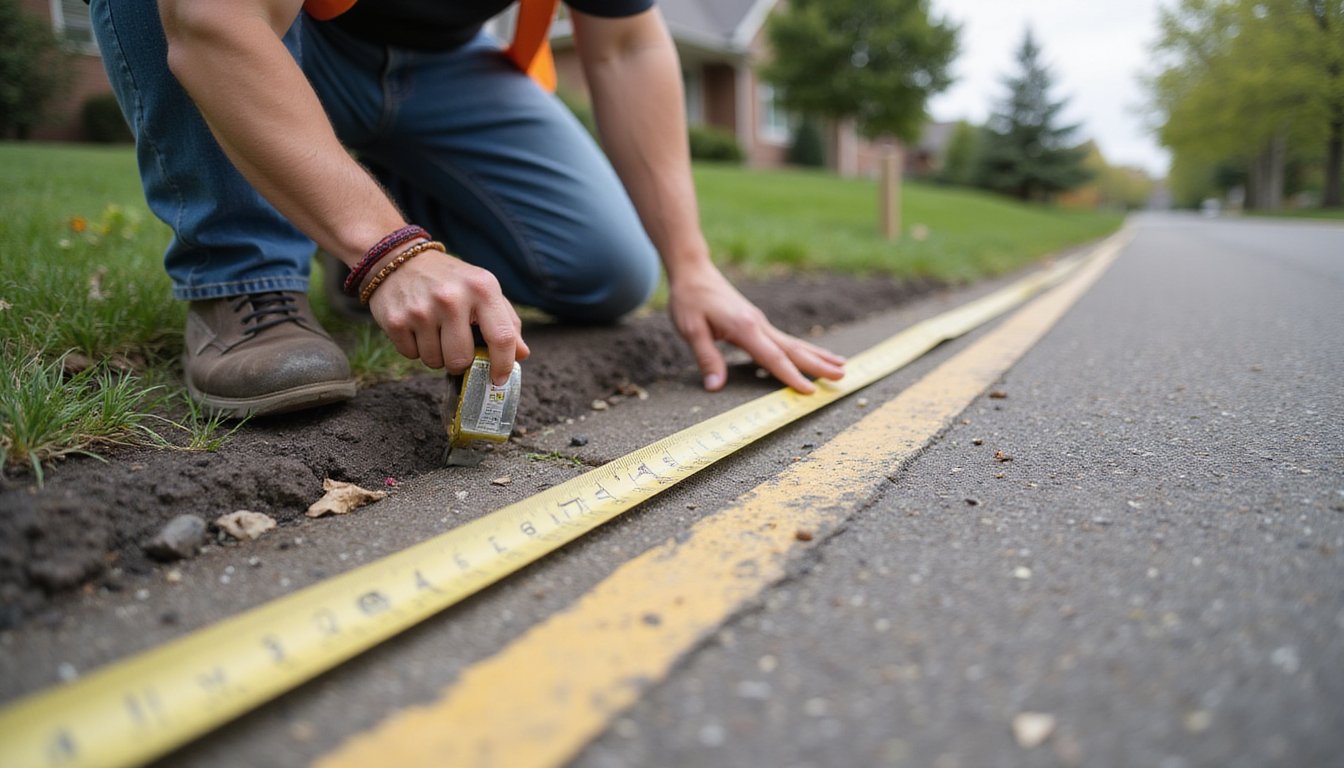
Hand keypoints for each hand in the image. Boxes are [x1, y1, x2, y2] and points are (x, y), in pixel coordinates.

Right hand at [367, 249, 528, 384]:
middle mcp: (452, 298)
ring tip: (434, 332)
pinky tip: (415, 327)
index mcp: (482, 288)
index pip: (501, 338)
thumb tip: (522, 354)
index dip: (503, 365)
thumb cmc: (451, 280)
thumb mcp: (483, 290)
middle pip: (462, 360)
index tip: (499, 379)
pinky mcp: (396, 320)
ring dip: (436, 355)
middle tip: (456, 346)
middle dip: (460, 362)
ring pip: (435, 362)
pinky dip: (415, 348)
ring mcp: (422, 310)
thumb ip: (507, 321)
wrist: (399, 259)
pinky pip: (411, 355)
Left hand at [668, 265, 844, 392]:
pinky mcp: (757, 322)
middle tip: (843, 376)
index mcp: (744, 328)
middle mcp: (758, 324)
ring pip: (794, 343)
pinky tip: (812, 355)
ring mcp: (760, 322)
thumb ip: (706, 358)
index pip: (772, 357)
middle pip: (793, 349)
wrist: (694, 270)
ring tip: (842, 365)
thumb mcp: (691, 329)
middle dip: (819, 365)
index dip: (791, 376)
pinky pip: (785, 340)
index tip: (810, 391)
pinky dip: (803, 349)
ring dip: (818, 356)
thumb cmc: (690, 299)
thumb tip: (715, 387)